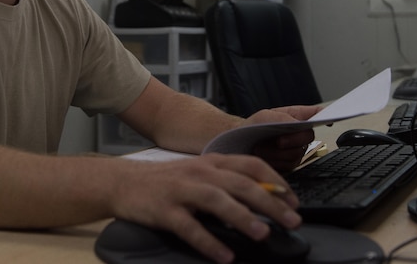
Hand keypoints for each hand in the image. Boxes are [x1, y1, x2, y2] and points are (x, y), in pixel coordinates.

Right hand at [111, 153, 301, 263]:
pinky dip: (209, 242)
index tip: (293, 200)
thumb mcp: (200, 174)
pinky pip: (189, 227)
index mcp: (212, 162)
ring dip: (243, 217)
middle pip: (241, 183)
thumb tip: (265, 197)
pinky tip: (225, 256)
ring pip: (218, 201)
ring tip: (262, 234)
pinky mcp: (164, 210)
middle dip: (270, 202)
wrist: (123, 183)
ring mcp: (182, 190)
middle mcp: (200, 172)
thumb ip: (228, 182)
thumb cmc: (167, 181)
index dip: (276, 181)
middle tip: (291, 220)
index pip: (251, 165)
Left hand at [244, 105, 322, 170]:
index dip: (327, 116)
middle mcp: (299, 133)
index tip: (329, 119)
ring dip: (277, 152)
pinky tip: (264, 156)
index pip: (318, 113)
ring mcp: (296, 149)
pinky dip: (275, 161)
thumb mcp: (265, 116)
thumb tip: (299, 125)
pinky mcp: (289, 164)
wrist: (239, 144)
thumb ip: (284, 118)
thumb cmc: (252, 126)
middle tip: (278, 141)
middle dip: (293, 140)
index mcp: (297, 116)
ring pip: (298, 153)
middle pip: (309, 136)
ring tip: (261, 147)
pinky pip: (289, 165)